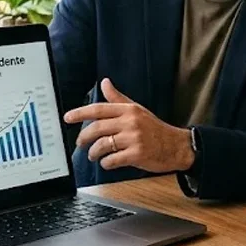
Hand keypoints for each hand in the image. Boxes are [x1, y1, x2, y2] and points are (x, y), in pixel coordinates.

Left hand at [63, 78, 193, 172]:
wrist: (177, 146)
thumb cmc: (156, 129)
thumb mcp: (137, 110)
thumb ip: (118, 98)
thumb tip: (104, 83)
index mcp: (129, 110)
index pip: (99, 109)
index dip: (80, 113)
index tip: (67, 117)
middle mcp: (130, 122)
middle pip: (97, 128)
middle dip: (83, 138)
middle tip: (80, 143)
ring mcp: (134, 138)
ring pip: (102, 145)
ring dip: (93, 153)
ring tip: (93, 156)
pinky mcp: (137, 154)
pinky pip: (112, 160)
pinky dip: (106, 163)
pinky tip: (107, 163)